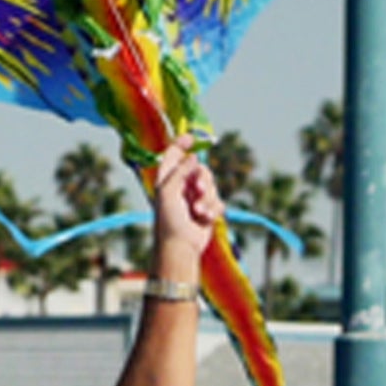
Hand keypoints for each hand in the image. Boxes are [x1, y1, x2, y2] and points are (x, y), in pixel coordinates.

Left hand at [149, 139, 219, 269]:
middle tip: (198, 189)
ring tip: (199, 212)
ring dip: (207, 198)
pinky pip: (218, 201)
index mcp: (168, 179)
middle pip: (200, 169)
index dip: (182, 144)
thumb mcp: (168, 192)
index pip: (174, 155)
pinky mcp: (207, 210)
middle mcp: (182, 186)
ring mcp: (195, 198)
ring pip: (211, 186)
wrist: (180, 246)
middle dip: (202, 179)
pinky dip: (213, 209)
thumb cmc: (168, 221)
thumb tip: (193, 157)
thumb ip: (180, 171)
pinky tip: (205, 219)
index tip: (193, 138)